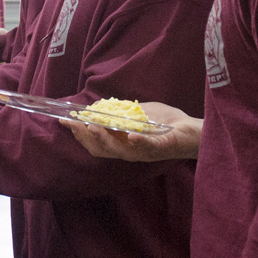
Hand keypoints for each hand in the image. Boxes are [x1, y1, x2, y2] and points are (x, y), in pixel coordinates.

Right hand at [62, 101, 201, 161]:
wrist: (193, 130)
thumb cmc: (167, 122)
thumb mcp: (139, 112)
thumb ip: (120, 111)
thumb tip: (99, 105)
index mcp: (122, 144)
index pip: (95, 143)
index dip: (78, 133)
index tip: (64, 120)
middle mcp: (129, 151)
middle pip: (100, 149)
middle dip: (84, 136)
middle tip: (73, 123)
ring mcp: (143, 152)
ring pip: (117, 150)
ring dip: (103, 138)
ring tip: (92, 126)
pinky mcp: (159, 148)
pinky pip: (145, 148)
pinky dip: (136, 142)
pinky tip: (129, 134)